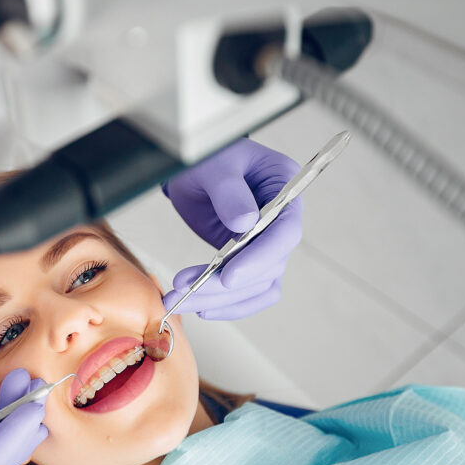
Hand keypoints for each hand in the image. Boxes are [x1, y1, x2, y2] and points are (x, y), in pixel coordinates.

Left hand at [162, 139, 301, 318]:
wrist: (194, 172)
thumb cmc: (208, 158)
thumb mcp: (214, 166)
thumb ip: (229, 191)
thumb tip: (245, 223)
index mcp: (285, 187)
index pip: (285, 232)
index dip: (260, 258)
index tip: (228, 276)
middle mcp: (284, 219)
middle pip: (269, 266)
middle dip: (225, 285)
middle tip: (186, 291)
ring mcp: (268, 243)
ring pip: (256, 285)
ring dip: (219, 299)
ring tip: (179, 300)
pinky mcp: (251, 260)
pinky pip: (249, 292)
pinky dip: (227, 304)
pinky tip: (200, 306)